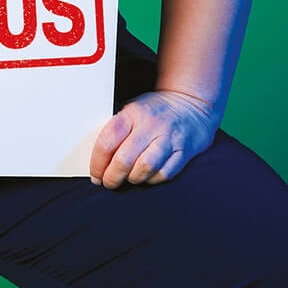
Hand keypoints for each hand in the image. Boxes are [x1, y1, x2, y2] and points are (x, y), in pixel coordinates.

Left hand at [89, 89, 217, 188]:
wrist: (192, 105)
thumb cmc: (156, 111)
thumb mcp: (132, 109)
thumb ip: (116, 129)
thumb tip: (97, 158)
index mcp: (133, 113)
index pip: (108, 141)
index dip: (97, 163)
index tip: (95, 174)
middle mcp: (151, 125)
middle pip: (124, 159)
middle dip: (112, 177)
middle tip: (109, 182)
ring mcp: (169, 139)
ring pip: (144, 168)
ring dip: (132, 179)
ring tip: (129, 178)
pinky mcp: (184, 152)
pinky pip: (163, 174)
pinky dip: (152, 180)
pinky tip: (147, 176)